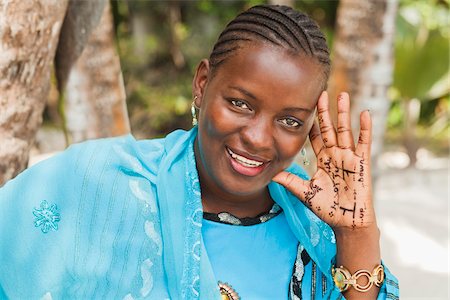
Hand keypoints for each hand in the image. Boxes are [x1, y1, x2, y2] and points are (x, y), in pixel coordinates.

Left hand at [273, 91, 374, 229]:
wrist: (346, 221)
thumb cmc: (327, 208)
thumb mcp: (304, 192)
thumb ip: (289, 181)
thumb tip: (269, 174)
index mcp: (323, 160)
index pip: (315, 137)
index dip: (310, 123)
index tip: (304, 106)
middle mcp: (335, 155)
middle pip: (329, 128)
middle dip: (325, 112)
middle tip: (321, 93)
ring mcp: (349, 157)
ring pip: (346, 130)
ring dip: (344, 113)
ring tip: (342, 95)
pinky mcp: (361, 162)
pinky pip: (364, 142)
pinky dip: (365, 128)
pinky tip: (364, 113)